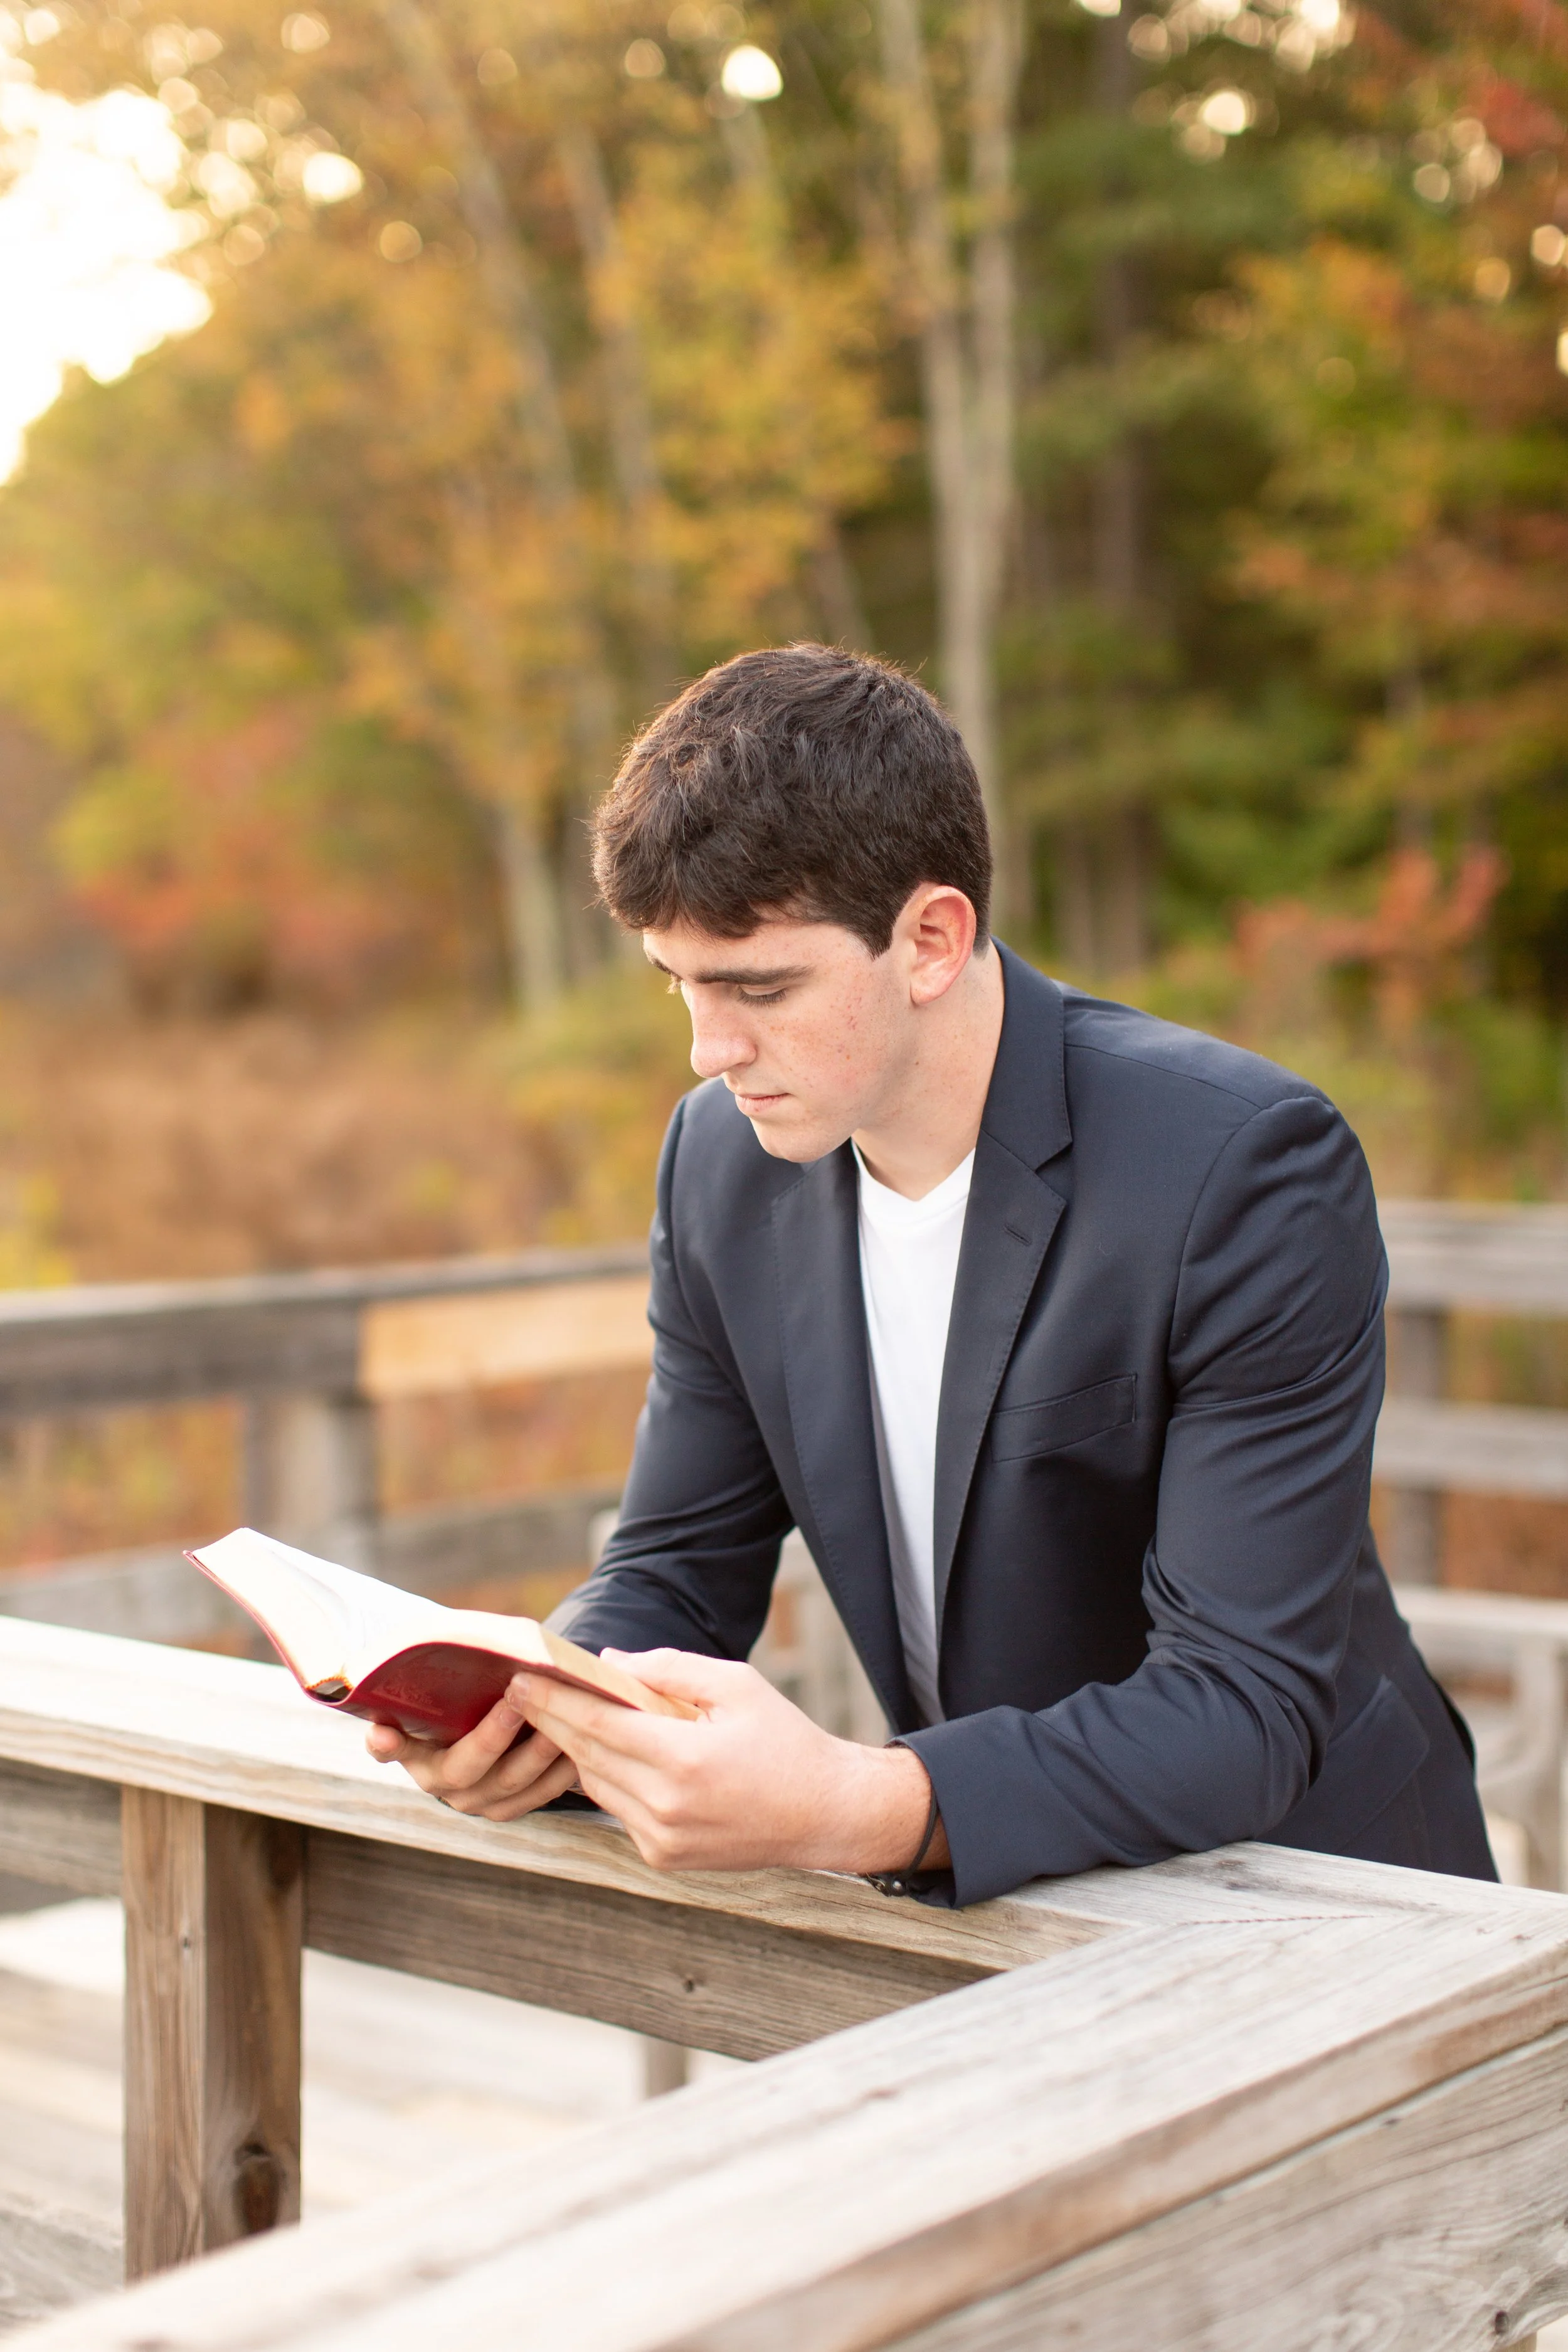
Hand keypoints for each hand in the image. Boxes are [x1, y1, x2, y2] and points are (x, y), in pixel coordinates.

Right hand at [364, 1690, 579, 1820]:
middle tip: (516, 1699)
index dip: (388, 1744)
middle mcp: (444, 1785)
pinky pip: (540, 1795)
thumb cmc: (461, 1695)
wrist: (482, 1719)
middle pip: (466, 1767)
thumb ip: (428, 1679)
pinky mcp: (513, 1806)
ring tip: (559, 1721)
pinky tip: (580, 1745)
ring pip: (511, 1784)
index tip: (382, 1731)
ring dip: (537, 1753)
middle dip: (493, 1733)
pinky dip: (561, 1772)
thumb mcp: (441, 1688)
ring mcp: (480, 1801)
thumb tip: (425, 1648)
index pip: (393, 1749)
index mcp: (415, 1755)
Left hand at [507, 1649, 947, 1875]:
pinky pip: (619, 1809)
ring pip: (597, 1785)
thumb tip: (609, 1662)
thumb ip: (668, 1670)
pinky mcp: (663, 1857)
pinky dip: (609, 1778)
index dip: (553, 1699)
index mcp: (684, 1760)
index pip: (597, 1724)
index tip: (519, 1677)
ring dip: (577, 1751)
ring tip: (557, 1715)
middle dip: (551, 1721)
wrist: (825, 1812)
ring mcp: (662, 1839)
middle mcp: (666, 1807)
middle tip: (519, 1690)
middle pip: (586, 1756)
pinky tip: (606, 1753)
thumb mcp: (735, 1686)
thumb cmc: (784, 1740)